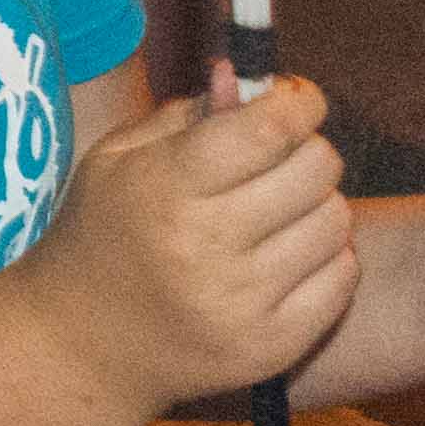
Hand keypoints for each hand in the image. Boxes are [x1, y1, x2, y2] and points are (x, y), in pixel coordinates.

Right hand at [18, 75, 355, 418]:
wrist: (82, 346)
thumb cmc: (102, 235)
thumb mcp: (118, 159)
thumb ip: (186, 115)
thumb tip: (245, 76)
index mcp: (166, 188)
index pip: (271, 128)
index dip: (300, 101)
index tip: (297, 99)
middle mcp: (207, 247)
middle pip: (317, 169)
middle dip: (308, 150)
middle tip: (282, 158)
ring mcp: (243, 305)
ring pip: (336, 222)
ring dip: (317, 205)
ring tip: (280, 213)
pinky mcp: (271, 348)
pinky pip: (343, 278)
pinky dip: (326, 258)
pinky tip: (288, 257)